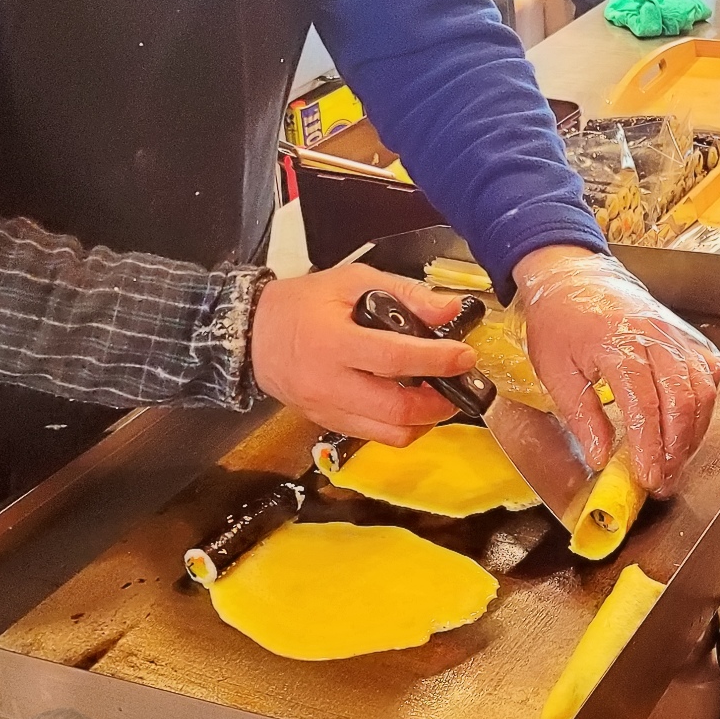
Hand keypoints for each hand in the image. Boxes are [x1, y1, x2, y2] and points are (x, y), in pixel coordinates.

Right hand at [251, 265, 475, 444]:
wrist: (253, 335)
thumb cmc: (303, 304)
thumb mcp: (352, 282)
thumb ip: (405, 294)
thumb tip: (450, 310)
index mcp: (334, 342)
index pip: (395, 359)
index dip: (438, 360)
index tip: (466, 356)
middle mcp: (330, 383)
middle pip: (396, 409)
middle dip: (439, 402)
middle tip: (458, 384)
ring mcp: (328, 410)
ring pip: (389, 433)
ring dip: (424, 420)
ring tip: (437, 396)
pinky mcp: (328, 424)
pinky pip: (374, 436)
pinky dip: (401, 426)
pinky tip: (410, 404)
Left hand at [511, 246, 719, 497]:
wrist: (575, 276)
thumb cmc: (560, 320)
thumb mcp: (555, 370)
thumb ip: (581, 415)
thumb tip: (601, 457)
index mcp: (616, 342)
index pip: (644, 405)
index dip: (649, 447)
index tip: (647, 477)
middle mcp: (654, 336)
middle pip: (681, 401)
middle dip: (676, 449)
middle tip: (662, 480)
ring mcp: (676, 334)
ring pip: (702, 391)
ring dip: (693, 434)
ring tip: (674, 462)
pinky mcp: (687, 336)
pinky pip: (710, 374)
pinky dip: (705, 405)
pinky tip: (688, 427)